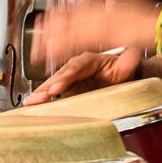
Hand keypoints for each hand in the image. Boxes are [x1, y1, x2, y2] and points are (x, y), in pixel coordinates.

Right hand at [23, 49, 141, 104]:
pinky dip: (42, 96)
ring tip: (31, 101)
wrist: (121, 75)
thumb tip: (130, 59)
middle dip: (48, 86)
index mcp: (90, 60)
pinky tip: (32, 103)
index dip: (65, 77)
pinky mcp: (67, 86)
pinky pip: (53, 90)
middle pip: (60, 75)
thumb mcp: (126, 67)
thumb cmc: (121, 71)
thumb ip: (126, 64)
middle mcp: (77, 66)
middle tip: (38, 97)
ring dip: (42, 92)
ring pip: (54, 82)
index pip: (76, 67)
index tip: (57, 88)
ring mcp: (70, 76)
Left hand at [29, 0, 159, 73]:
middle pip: (68, 16)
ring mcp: (99, 22)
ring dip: (51, 38)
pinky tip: (53, 53)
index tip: (48, 13)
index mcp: (103, 1)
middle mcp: (98, 10)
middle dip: (50, 24)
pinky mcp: (102, 36)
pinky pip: (79, 42)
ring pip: (69, 29)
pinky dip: (63, 47)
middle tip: (36, 32)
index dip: (60, 8)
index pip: (76, 3)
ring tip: (37, 48)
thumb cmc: (149, 15)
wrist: (160, 25)